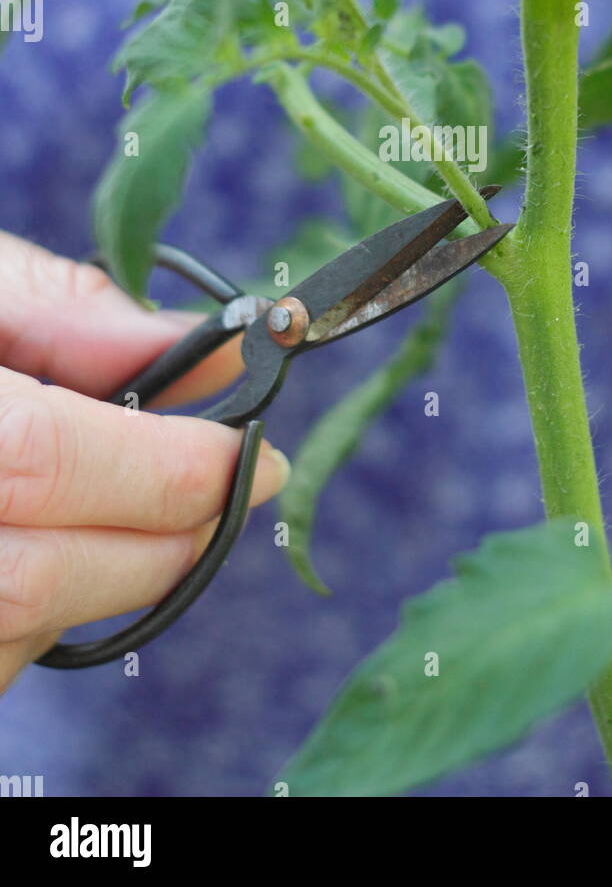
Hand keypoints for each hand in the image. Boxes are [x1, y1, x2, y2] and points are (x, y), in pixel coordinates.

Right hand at [0, 232, 288, 691]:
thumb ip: (58, 309)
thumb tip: (183, 346)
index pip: (39, 457)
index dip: (162, 464)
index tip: (251, 449)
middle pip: (33, 577)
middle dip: (164, 539)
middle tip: (235, 485)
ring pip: (7, 638)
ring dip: (111, 582)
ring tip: (156, 512)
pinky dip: (45, 615)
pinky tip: (69, 548)